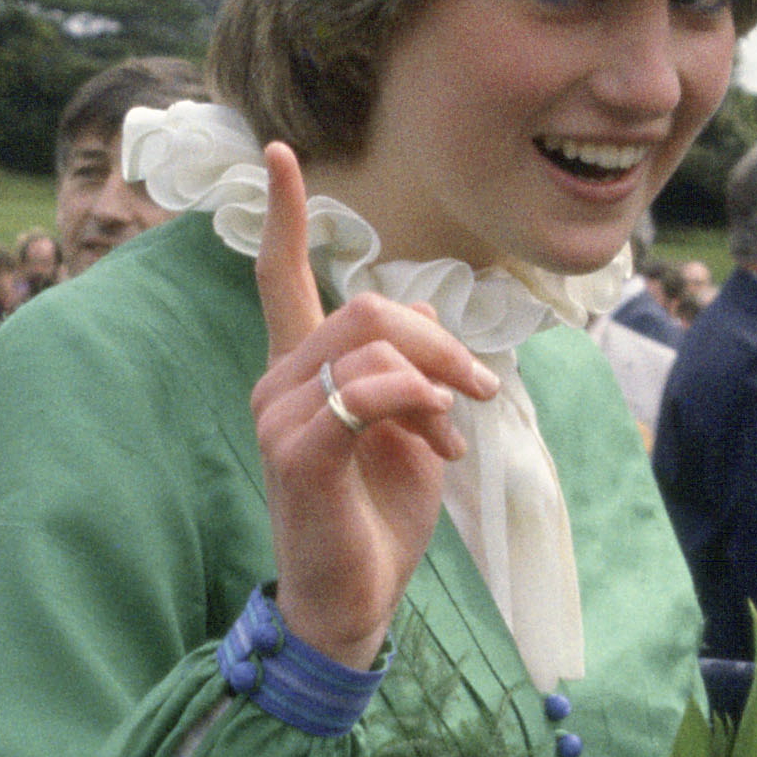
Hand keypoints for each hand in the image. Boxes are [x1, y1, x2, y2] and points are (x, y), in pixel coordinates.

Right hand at [247, 143, 495, 669]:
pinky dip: (415, 402)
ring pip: (370, 343)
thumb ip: (411, 369)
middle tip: (478, 391)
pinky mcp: (297, 454)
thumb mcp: (410, 429)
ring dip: (438, 378)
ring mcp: (279, 417)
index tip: (278, 154)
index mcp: (299, 371)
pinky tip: (437, 439)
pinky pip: (364, 393)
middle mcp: (277, 383)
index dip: (283, 216)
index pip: (280, 278)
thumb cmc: (378, 517)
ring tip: (455, 430)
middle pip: (364, 307)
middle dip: (440, 339)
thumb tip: (428, 330)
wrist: (355, 602)